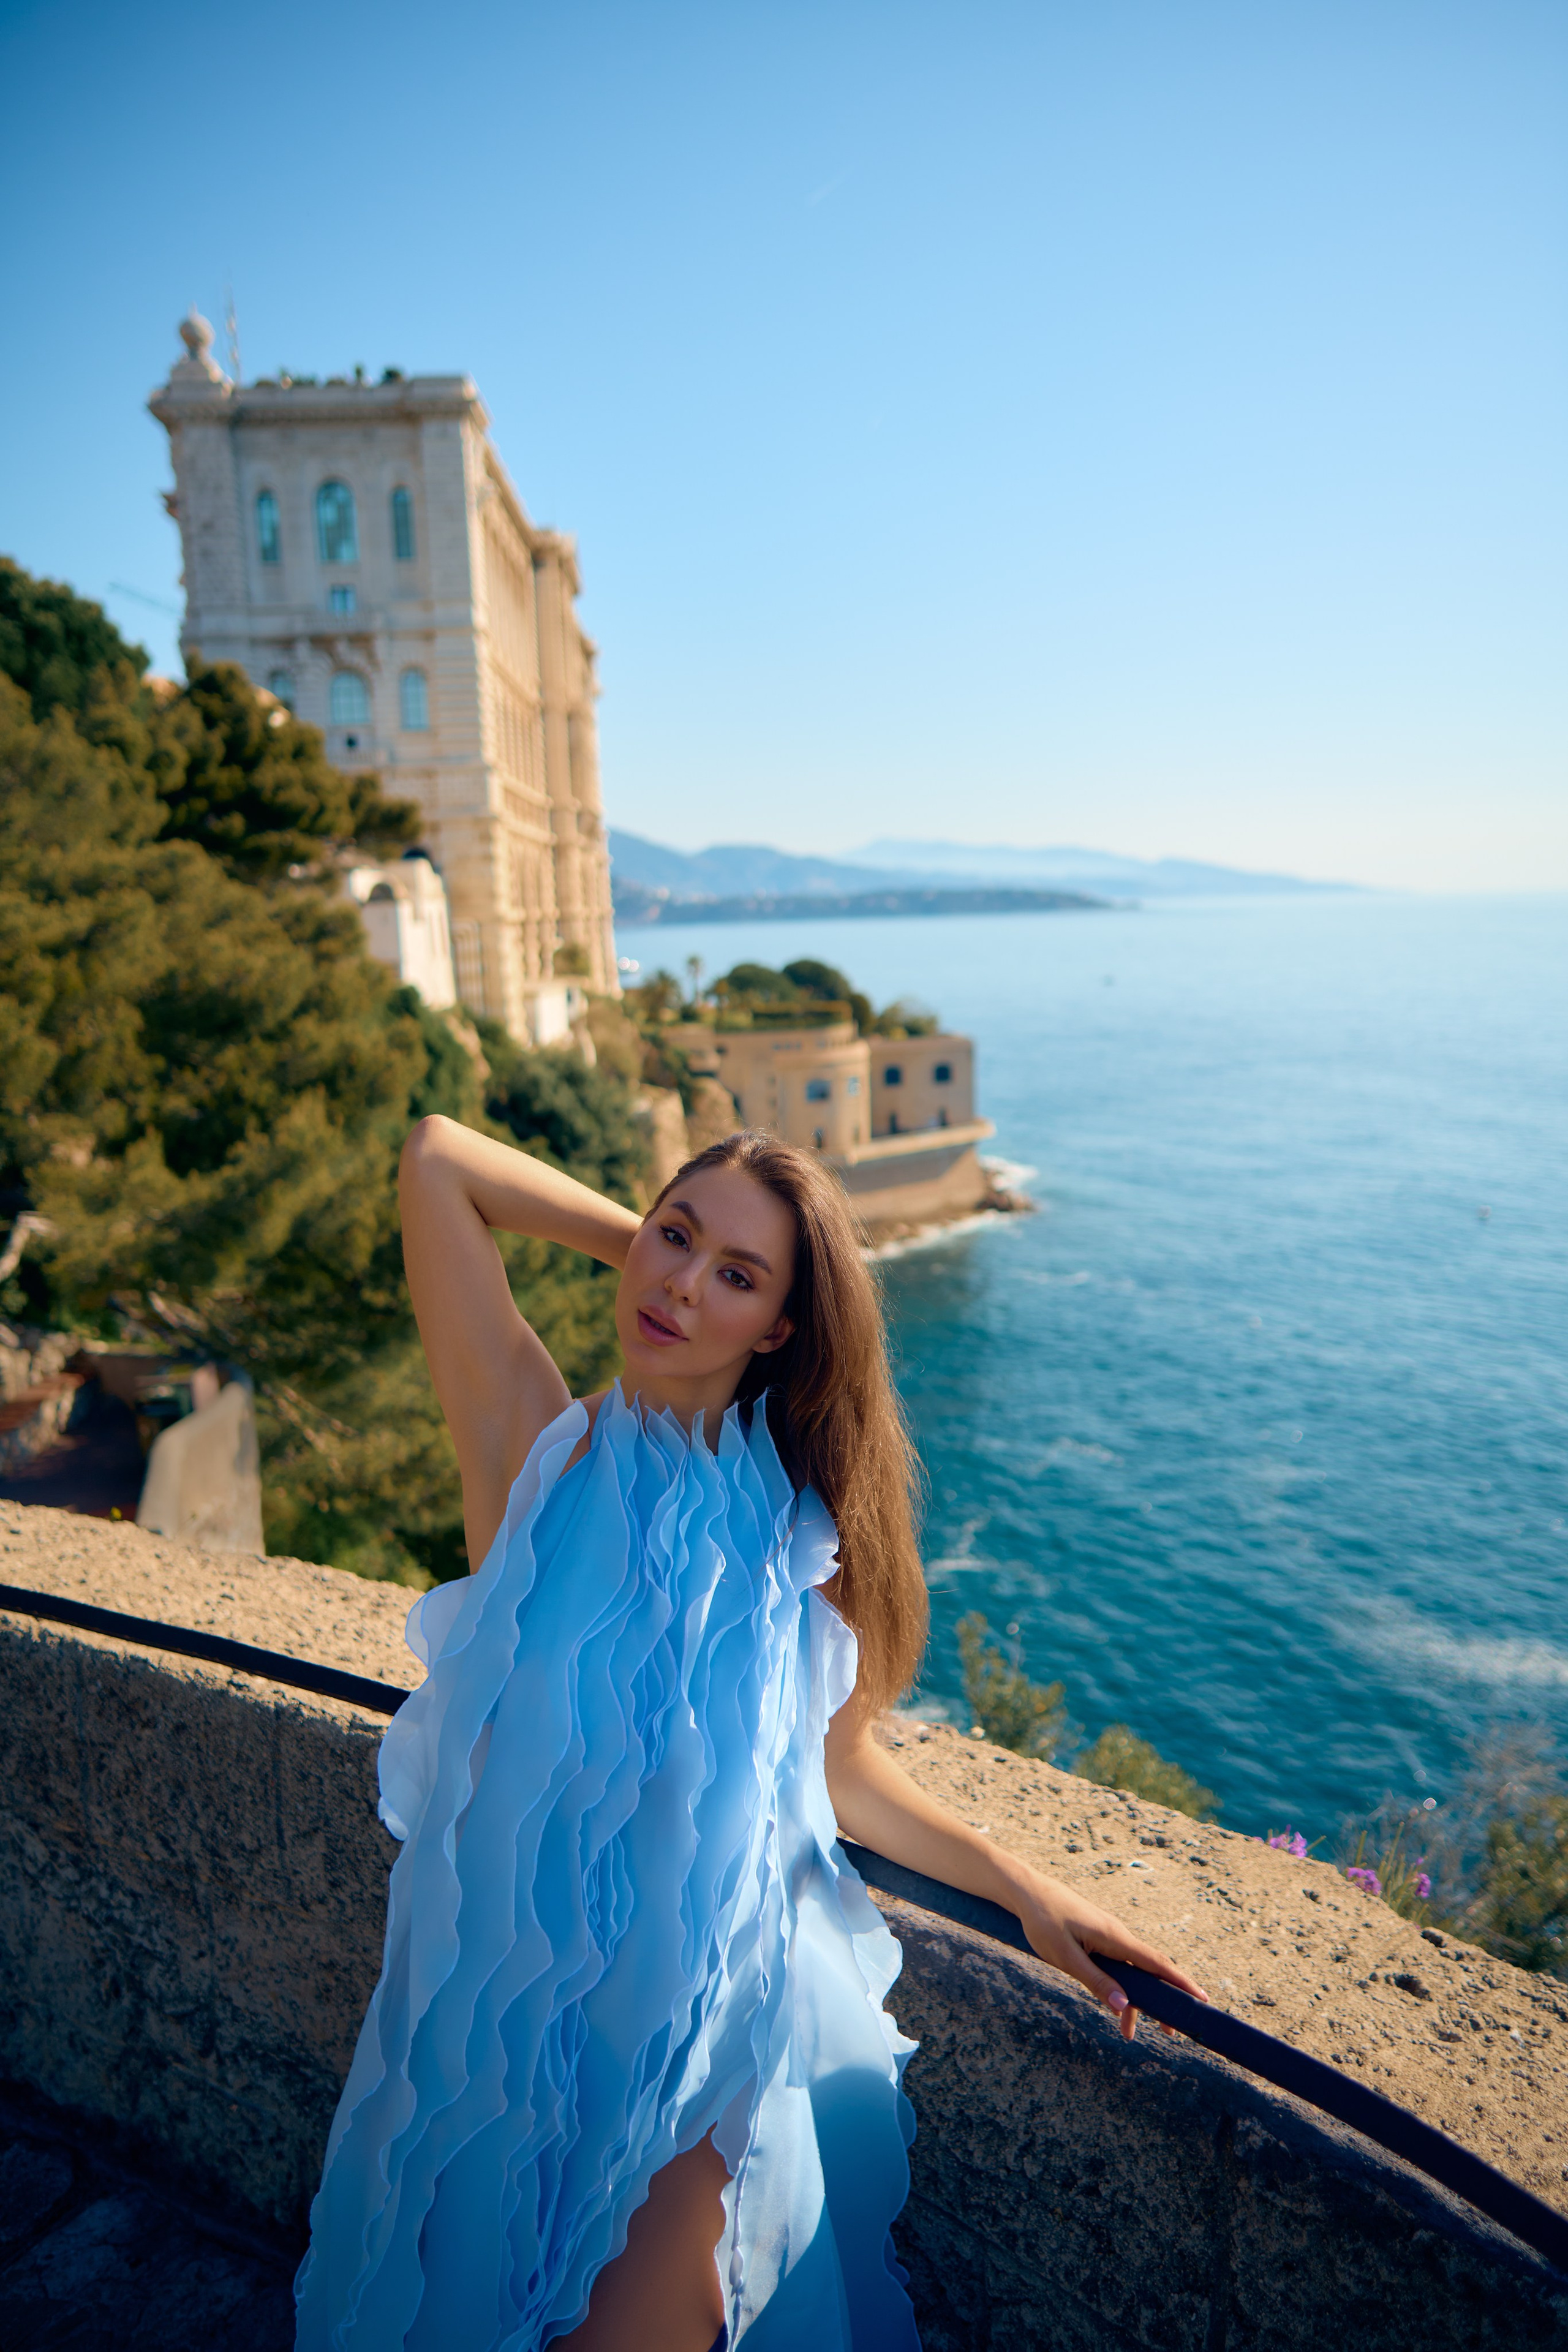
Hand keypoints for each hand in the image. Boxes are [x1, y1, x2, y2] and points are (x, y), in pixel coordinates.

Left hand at [1013, 1871, 1208, 2040]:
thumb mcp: (1066, 1956)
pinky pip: (1118, 1966)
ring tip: (1130, 2033)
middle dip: (1162, 2000)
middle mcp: (1118, 1936)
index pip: (1157, 1964)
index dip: (1181, 1982)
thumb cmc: (1043, 1921)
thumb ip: (1096, 1981)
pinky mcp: (1098, 1938)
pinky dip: (1120, 1987)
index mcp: (1115, 1938)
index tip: (1202, 1999)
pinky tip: (1112, 2006)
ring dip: (1135, 2000)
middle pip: (1150, 1971)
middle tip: (1171, 2031)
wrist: (1027, 1892)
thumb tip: (1124, 2006)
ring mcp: (1108, 1937)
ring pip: (1132, 1972)